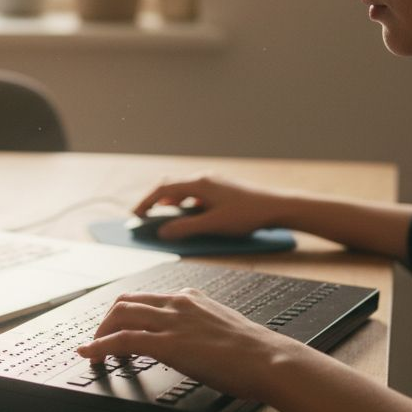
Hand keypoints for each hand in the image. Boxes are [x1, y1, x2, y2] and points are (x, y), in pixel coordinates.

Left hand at [75, 288, 297, 398]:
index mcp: (192, 297)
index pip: (148, 298)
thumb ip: (204, 327)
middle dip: (106, 320)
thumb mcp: (224, 327)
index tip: (118, 327)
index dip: (127, 313)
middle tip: (99, 340)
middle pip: (126, 301)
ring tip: (93, 351)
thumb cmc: (255, 352)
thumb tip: (195, 342)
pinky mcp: (167, 343)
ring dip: (99, 333)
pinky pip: (122, 340)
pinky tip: (90, 355)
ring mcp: (171, 321)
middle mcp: (178, 303)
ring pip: (119, 315)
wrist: (269, 360)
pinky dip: (99, 346)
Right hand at [134, 175, 288, 240]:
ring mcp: (213, 183)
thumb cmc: (247, 215)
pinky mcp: (222, 190)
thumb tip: (163, 232)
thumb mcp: (213, 224)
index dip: (146, 202)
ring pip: (183, 190)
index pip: (163, 189)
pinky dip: (185, 204)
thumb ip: (186, 228)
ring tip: (162, 217)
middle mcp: (204, 179)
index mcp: (199, 184)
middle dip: (155, 200)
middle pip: (171, 186)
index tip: (135, 215)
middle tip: (143, 216)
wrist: (276, 207)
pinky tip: (188, 216)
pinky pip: (195, 194)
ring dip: (170, 202)